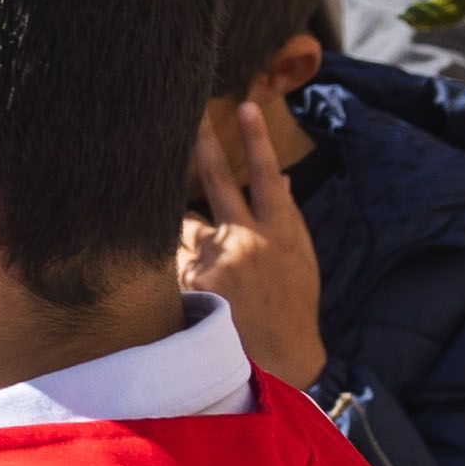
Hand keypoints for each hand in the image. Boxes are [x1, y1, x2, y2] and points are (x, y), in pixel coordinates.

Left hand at [182, 107, 329, 391]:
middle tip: (182, 110)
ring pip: (182, 220)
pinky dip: (165, 256)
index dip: (257, 141)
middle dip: (201, 143)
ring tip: (186, 246)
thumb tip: (281, 180)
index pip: (268, 176)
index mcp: (281, 234)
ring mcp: (218, 260)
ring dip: (177, 225)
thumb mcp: (300, 262)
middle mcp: (249, 241)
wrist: (278, 359)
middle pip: (217, 181)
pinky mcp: (191, 281)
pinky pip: (168, 254)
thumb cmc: (290, 306)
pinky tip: (164, 271)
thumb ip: (287, 219)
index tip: (247, 106)